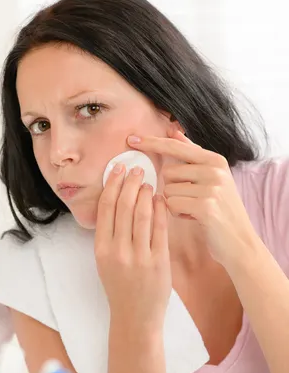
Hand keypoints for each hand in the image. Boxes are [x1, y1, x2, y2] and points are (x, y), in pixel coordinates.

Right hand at [94, 162, 171, 331]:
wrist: (135, 318)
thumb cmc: (120, 288)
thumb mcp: (105, 262)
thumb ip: (109, 236)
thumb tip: (116, 203)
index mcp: (101, 250)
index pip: (105, 209)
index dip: (112, 186)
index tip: (118, 170)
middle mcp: (118, 251)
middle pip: (123, 207)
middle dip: (130, 183)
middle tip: (136, 168)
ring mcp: (139, 257)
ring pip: (142, 215)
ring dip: (145, 193)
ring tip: (148, 180)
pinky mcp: (158, 262)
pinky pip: (160, 229)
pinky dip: (160, 211)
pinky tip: (161, 199)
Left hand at [127, 126, 260, 268]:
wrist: (241, 242)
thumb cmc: (222, 210)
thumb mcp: (212, 178)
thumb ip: (192, 155)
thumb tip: (173, 131)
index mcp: (215, 160)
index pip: (176, 146)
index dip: (152, 142)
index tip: (131, 139)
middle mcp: (214, 170)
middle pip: (167, 172)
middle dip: (172, 188)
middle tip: (191, 199)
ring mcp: (211, 187)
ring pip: (168, 190)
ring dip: (175, 203)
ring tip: (194, 209)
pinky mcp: (205, 206)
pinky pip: (172, 204)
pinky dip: (178, 213)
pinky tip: (194, 218)